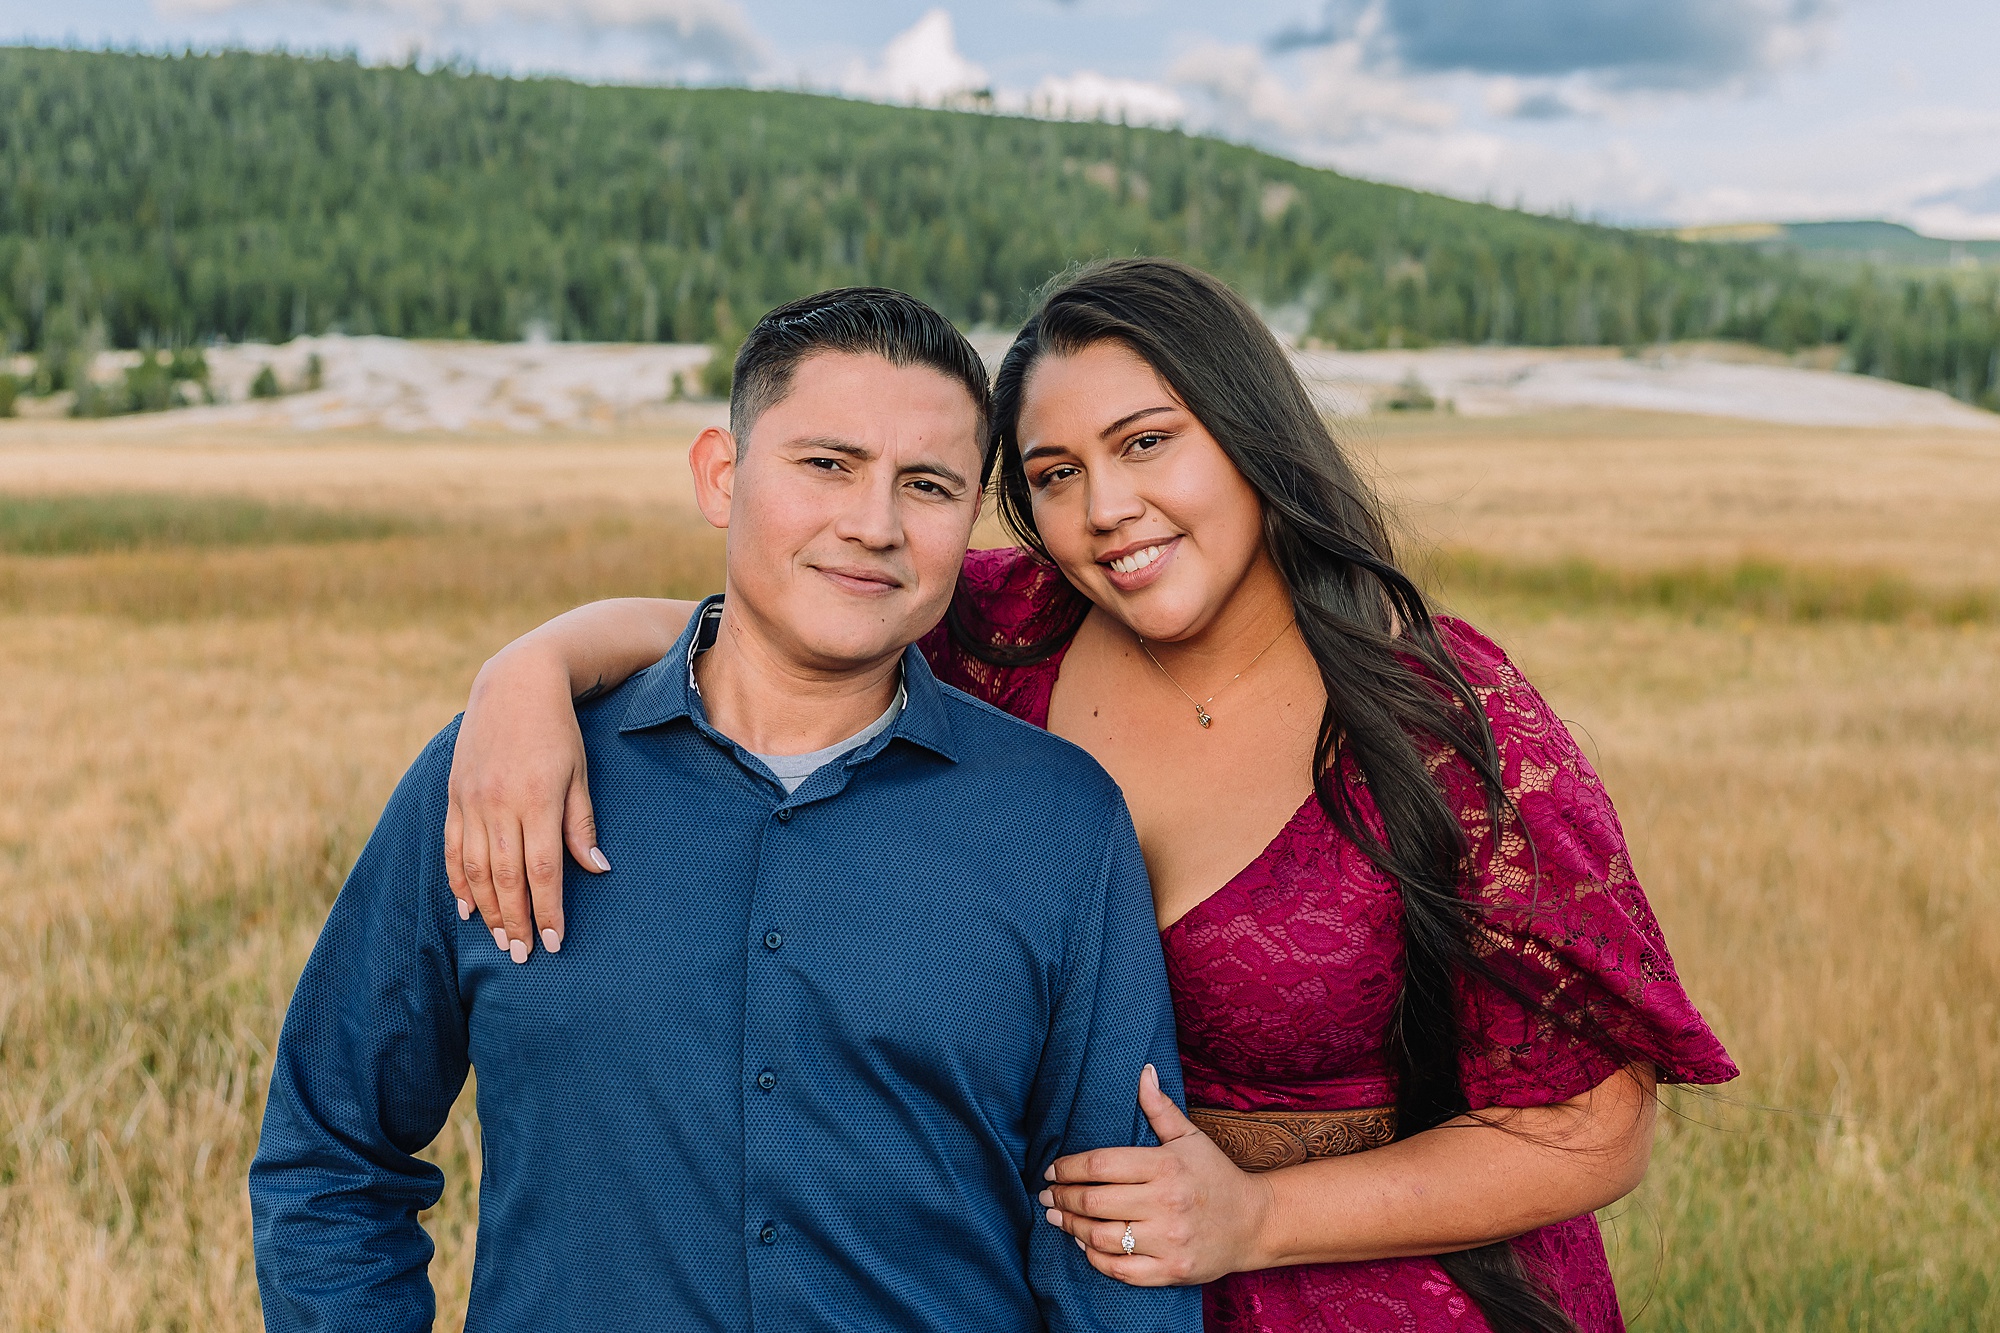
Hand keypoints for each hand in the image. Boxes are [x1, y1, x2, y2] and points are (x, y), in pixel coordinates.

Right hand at [443, 643, 607, 962]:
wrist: (514, 685)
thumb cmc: (558, 731)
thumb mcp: (580, 773)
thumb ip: (582, 824)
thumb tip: (597, 870)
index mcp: (538, 799)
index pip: (542, 870)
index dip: (548, 910)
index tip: (554, 943)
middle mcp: (499, 803)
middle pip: (507, 877)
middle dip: (515, 921)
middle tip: (523, 957)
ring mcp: (472, 800)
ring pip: (475, 868)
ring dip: (488, 909)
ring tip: (499, 939)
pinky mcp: (454, 795)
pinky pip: (453, 848)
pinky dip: (458, 881)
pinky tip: (466, 907)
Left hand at [1039, 1064, 1274, 1285]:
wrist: (1255, 1222)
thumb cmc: (1215, 1176)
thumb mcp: (1190, 1137)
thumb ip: (1160, 1108)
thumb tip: (1143, 1072)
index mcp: (1166, 1166)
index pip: (1101, 1164)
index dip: (1069, 1168)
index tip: (1052, 1170)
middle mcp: (1166, 1203)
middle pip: (1095, 1201)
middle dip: (1062, 1198)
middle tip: (1046, 1195)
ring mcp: (1169, 1240)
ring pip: (1101, 1237)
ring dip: (1071, 1227)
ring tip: (1058, 1218)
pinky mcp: (1172, 1271)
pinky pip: (1120, 1269)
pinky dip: (1095, 1258)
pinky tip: (1084, 1244)